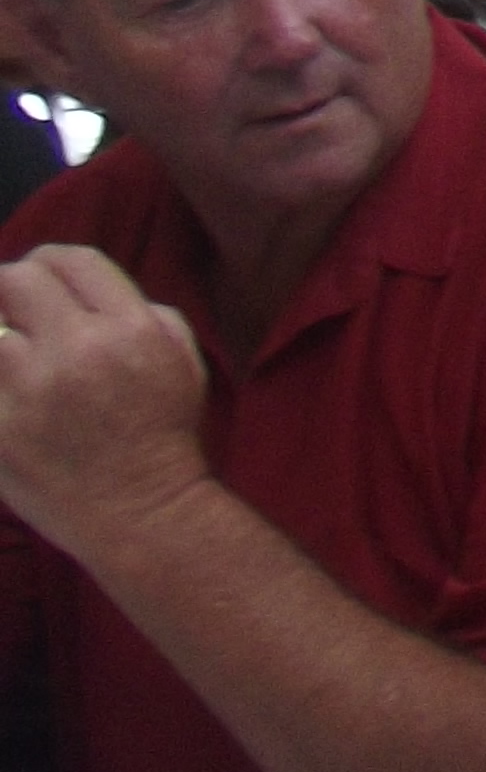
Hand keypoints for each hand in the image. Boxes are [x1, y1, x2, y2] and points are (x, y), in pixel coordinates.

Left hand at [0, 246, 216, 567]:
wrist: (141, 511)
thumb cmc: (162, 434)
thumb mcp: (182, 361)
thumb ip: (145, 313)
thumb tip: (89, 293)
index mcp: (130, 328)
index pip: (71, 261)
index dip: (48, 261)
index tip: (38, 276)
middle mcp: (79, 350)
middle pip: (17, 281)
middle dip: (10, 289)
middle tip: (11, 309)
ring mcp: (31, 391)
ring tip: (9, 356)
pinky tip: (7, 387)